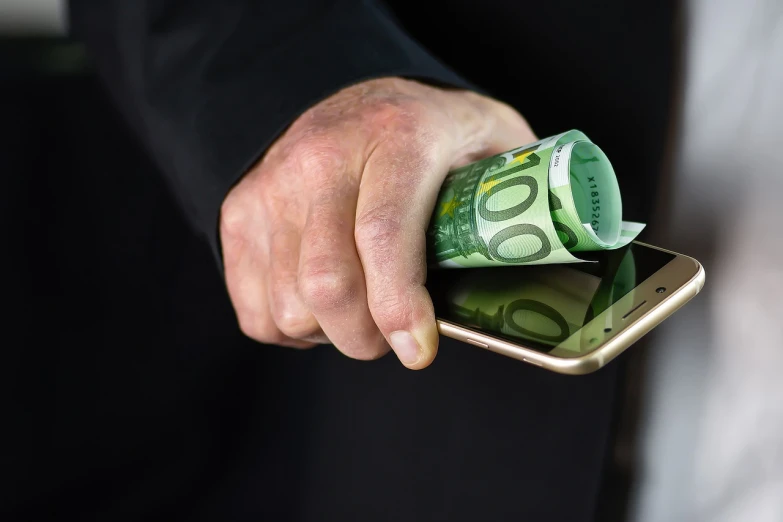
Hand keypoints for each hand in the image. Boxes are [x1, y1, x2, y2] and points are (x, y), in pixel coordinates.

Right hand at [220, 78, 535, 368]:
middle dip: (366, 339)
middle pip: (328, 285)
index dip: (399, 307)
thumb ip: (517, 196)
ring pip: (290, 307)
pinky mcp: (240, 212)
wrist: (350, 95)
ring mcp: (272, 186)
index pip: (384, 234)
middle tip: (393, 338)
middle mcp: (321, 158)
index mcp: (397, 135)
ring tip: (359, 309)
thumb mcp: (492, 140)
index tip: (418, 349)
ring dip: (331, 333)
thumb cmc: (428, 130)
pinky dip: (292, 329)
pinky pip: (257, 310)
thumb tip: (546, 269)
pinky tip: (321, 304)